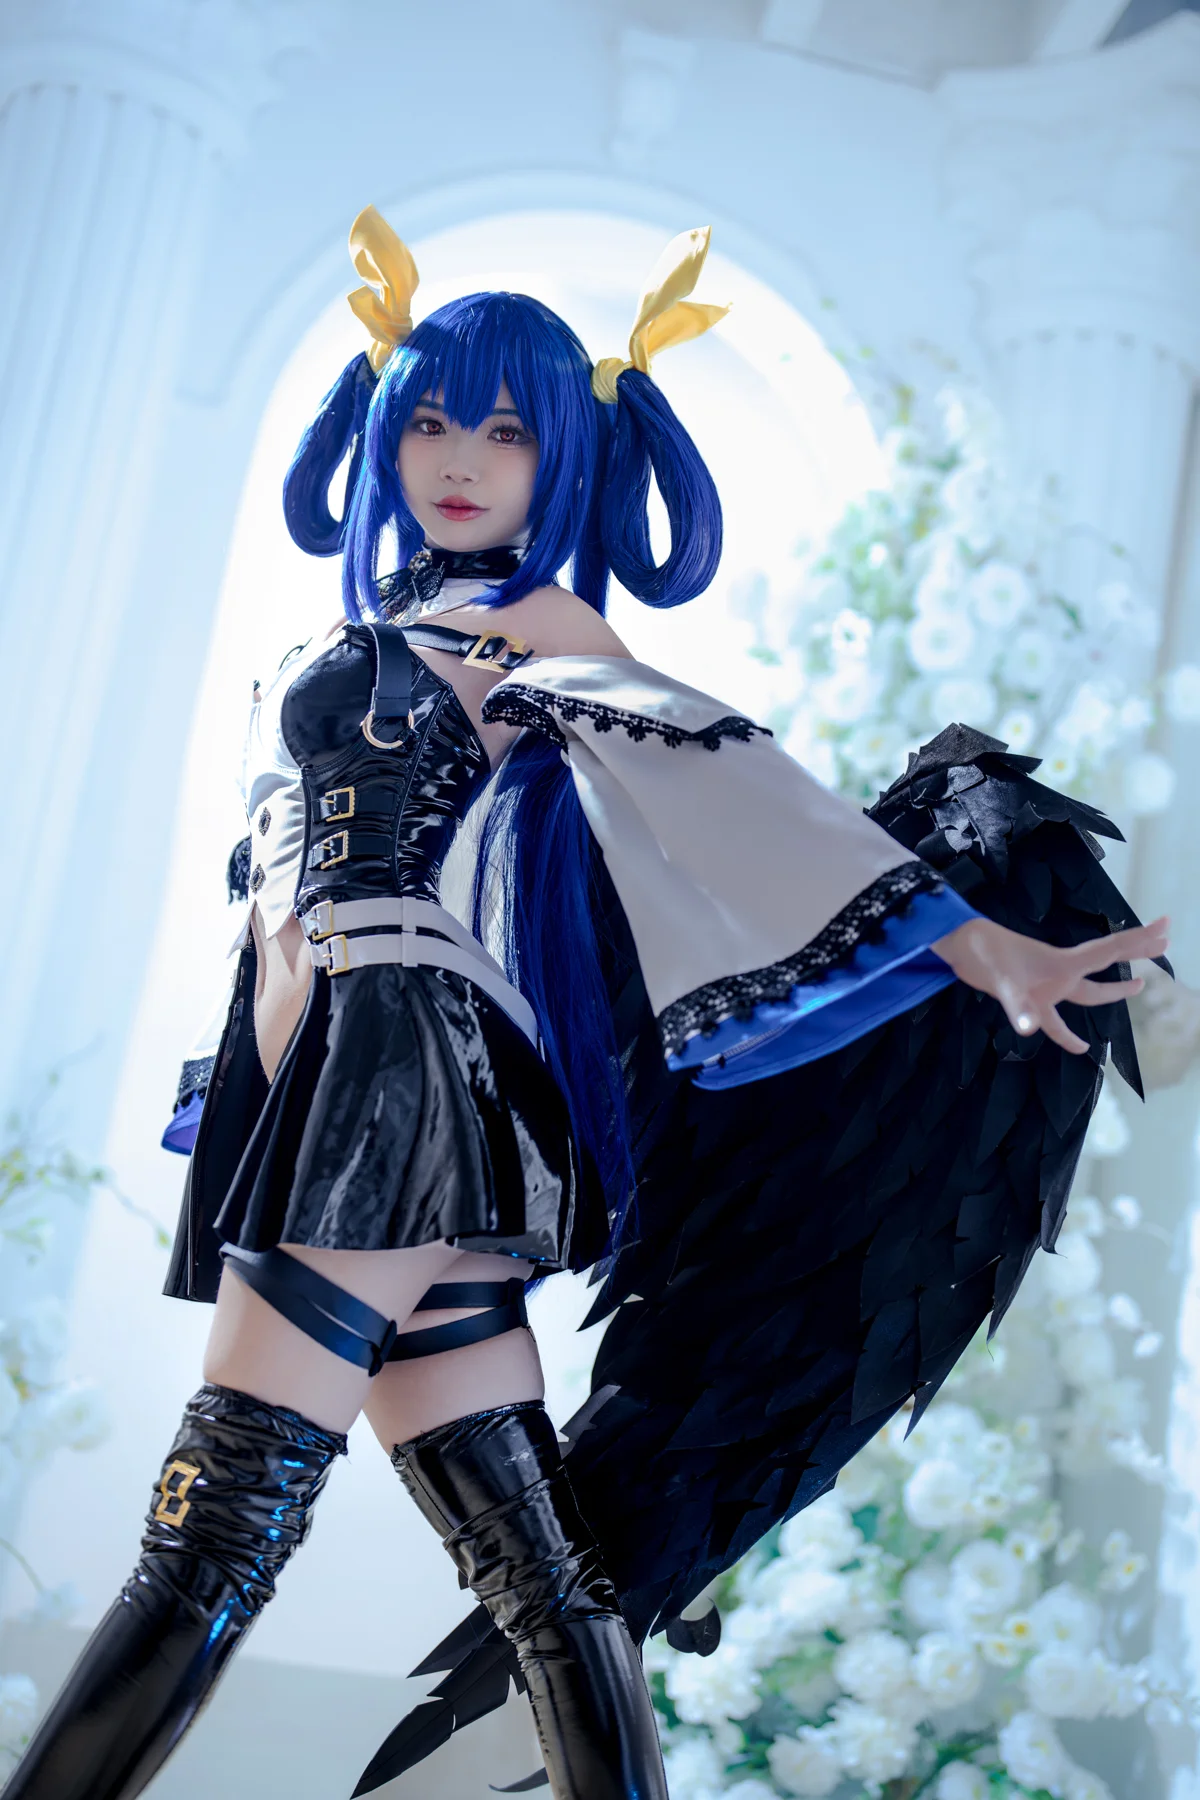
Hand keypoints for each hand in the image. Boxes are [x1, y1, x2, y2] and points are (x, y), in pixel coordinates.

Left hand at [932, 915, 1169, 1054]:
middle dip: (1136, 952)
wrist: (960, 950)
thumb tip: (1032, 1030)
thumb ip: (1020, 1007)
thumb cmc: (984, 956)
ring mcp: (1045, 985)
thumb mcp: (1002, 982)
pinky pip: (1054, 1021)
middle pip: (1107, 962)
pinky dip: (1065, 1034)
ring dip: (1110, 992)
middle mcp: (1061, 972)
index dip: (1139, 940)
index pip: (1110, 950)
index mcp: (1064, 963)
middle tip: (1165, 942)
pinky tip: (1079, 1048)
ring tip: (1137, 988)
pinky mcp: (1028, 998)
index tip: (1167, 925)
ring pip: (1087, 991)